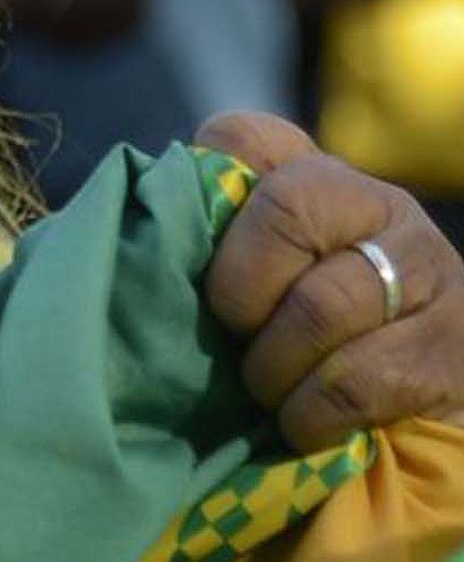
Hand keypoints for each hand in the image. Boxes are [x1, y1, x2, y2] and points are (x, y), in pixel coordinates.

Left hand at [198, 112, 463, 452]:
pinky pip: (355, 378)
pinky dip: (310, 413)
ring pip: (322, 304)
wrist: (412, 413)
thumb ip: (210, 252)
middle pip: (288, 208)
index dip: (205, 189)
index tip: (195, 258)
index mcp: (317, 180)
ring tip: (266, 390)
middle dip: (240, 291)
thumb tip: (128, 252)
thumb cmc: (302, 349)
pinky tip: (304, 422)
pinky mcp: (448, 347)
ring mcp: (425, 269)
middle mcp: (379, 205)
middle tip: (236, 336)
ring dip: (273, 366)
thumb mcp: (258, 286)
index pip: (246, 139)